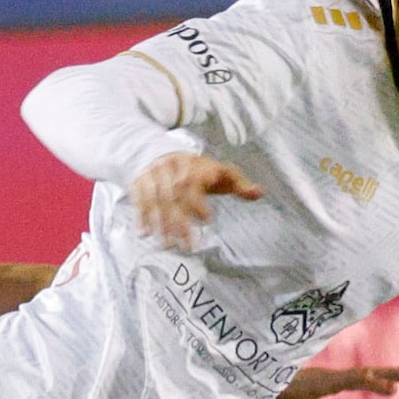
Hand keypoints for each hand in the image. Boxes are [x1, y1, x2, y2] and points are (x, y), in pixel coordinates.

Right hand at [129, 151, 260, 248]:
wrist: (163, 152)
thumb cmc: (199, 170)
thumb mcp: (221, 172)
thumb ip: (240, 184)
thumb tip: (259, 193)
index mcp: (193, 165)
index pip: (192, 184)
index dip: (198, 203)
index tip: (207, 221)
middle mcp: (170, 167)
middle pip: (173, 196)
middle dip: (179, 221)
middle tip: (186, 245)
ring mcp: (152, 174)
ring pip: (155, 200)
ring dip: (160, 223)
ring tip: (168, 244)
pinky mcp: (139, 181)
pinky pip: (139, 200)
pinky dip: (141, 217)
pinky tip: (145, 233)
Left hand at [266, 364, 398, 398]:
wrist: (247, 384)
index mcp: (310, 383)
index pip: (341, 380)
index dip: (360, 379)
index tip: (377, 379)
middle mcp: (321, 377)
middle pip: (357, 373)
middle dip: (382, 373)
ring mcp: (324, 379)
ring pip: (359, 375)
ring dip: (384, 374)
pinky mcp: (323, 383)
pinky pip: (351, 380)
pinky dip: (370, 379)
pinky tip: (384, 382)